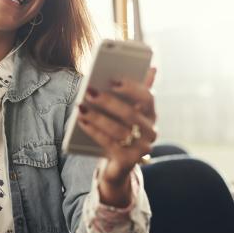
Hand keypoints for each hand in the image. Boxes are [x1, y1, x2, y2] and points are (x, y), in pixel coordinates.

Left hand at [77, 68, 156, 186]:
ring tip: (81, 106)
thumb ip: (134, 90)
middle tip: (89, 91)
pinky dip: (94, 131)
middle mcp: (151, 131)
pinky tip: (81, 121)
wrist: (117, 164)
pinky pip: (110, 144)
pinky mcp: (129, 160)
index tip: (113, 80)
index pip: (147, 97)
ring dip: (98, 117)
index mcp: (151, 114)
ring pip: (120, 130)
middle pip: (131, 114)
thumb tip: (152, 68)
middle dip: (109, 102)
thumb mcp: (127, 109)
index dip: (131, 88)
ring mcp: (142, 148)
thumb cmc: (120, 129)